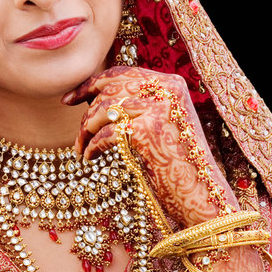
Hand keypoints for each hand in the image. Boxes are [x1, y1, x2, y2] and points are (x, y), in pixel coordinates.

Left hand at [62, 66, 237, 226]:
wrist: (202, 197)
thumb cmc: (176, 163)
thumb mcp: (160, 122)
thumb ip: (135, 104)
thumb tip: (92, 95)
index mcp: (170, 83)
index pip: (122, 73)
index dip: (91, 84)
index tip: (69, 98)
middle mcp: (166, 89)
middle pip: (109, 89)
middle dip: (85, 110)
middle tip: (76, 131)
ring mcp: (158, 108)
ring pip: (103, 110)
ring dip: (85, 132)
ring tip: (81, 149)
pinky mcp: (148, 130)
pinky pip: (105, 133)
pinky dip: (92, 146)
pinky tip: (90, 157)